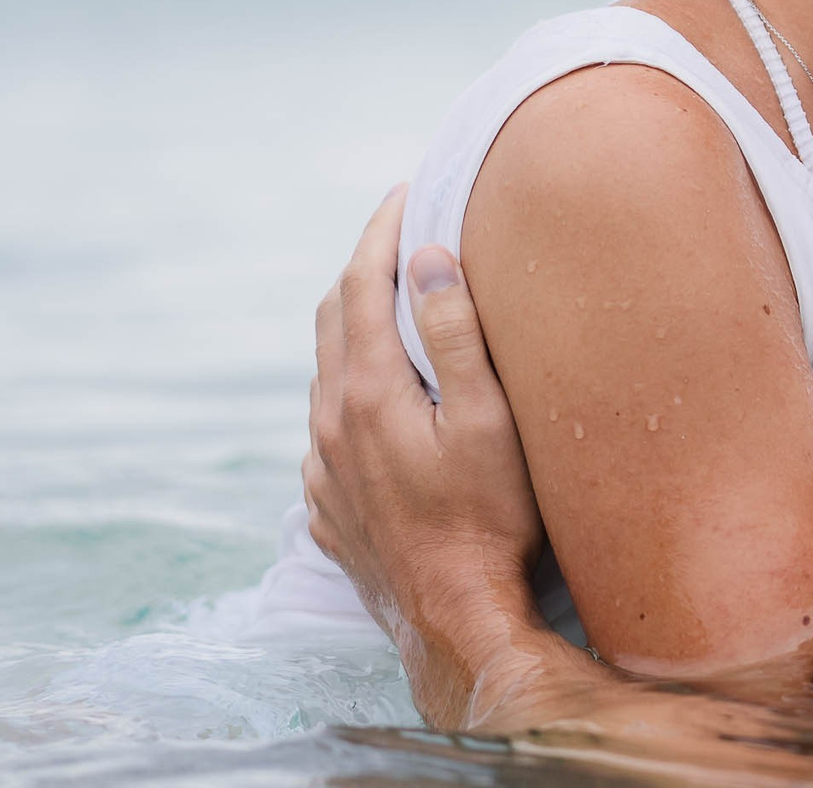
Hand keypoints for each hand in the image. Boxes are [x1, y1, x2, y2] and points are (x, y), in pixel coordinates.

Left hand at [304, 185, 548, 724]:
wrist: (452, 620)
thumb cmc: (489, 520)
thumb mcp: (489, 420)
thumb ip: (455, 335)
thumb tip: (426, 258)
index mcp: (368, 392)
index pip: (361, 284)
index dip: (381, 229)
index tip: (405, 191)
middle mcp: (331, 425)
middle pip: (332, 319)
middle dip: (362, 265)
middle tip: (399, 231)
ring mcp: (323, 471)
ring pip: (325, 374)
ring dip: (353, 327)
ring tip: (392, 305)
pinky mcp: (328, 508)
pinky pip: (327, 428)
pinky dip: (349, 388)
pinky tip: (379, 399)